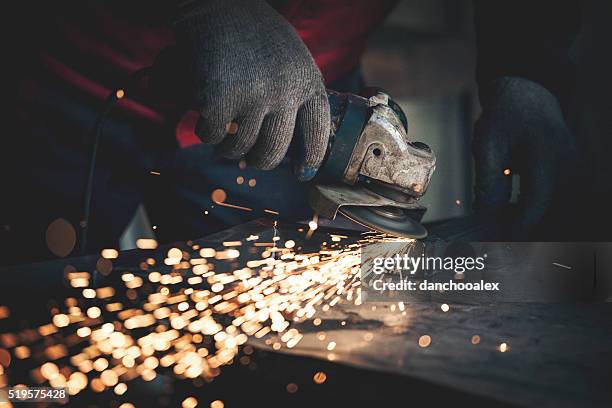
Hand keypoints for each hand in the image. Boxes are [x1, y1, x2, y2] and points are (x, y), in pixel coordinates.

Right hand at [173, 0, 329, 179]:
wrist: (219, 4)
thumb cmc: (255, 33)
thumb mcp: (291, 59)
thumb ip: (295, 94)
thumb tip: (294, 144)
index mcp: (306, 81)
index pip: (316, 132)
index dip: (311, 157)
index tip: (303, 172)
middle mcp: (284, 92)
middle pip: (273, 152)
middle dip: (259, 160)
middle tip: (251, 157)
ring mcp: (253, 97)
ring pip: (239, 148)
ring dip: (228, 145)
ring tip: (224, 131)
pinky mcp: (220, 100)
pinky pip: (212, 136)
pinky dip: (205, 130)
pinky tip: (204, 114)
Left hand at [472, 77, 577, 231]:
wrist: (530, 95)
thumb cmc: (507, 116)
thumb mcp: (488, 144)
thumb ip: (488, 181)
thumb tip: (485, 214)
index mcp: (547, 159)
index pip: (535, 207)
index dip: (514, 230)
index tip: (495, 241)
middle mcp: (570, 170)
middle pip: (556, 219)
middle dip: (529, 234)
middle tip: (499, 240)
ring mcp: (578, 176)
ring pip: (564, 218)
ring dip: (539, 228)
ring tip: (509, 231)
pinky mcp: (578, 180)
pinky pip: (566, 209)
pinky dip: (546, 219)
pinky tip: (520, 220)